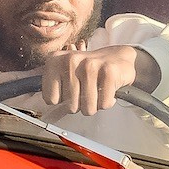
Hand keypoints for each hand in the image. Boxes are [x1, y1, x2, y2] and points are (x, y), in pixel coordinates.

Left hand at [36, 43, 154, 116]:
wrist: (119, 58)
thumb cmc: (90, 70)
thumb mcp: (66, 74)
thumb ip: (54, 90)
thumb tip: (53, 110)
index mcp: (55, 61)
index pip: (50, 99)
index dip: (62, 102)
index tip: (69, 92)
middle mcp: (70, 60)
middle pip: (70, 107)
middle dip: (80, 105)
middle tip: (86, 91)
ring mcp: (90, 65)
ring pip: (87, 108)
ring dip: (94, 105)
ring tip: (97, 91)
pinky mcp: (109, 72)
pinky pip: (104, 104)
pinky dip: (107, 102)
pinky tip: (107, 89)